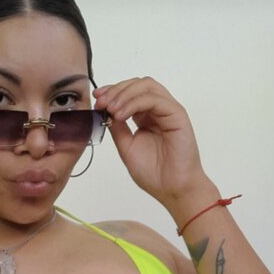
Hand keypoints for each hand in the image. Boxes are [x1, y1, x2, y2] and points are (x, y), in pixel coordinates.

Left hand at [93, 77, 207, 202]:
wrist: (172, 189)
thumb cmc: (155, 173)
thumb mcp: (127, 147)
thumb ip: (118, 128)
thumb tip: (105, 111)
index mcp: (147, 117)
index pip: (130, 93)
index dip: (113, 91)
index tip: (97, 98)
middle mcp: (159, 110)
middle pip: (138, 84)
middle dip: (116, 90)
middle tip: (101, 102)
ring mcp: (169, 110)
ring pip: (146, 86)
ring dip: (124, 94)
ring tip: (111, 109)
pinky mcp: (177, 114)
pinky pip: (154, 99)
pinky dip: (134, 103)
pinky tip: (121, 115)